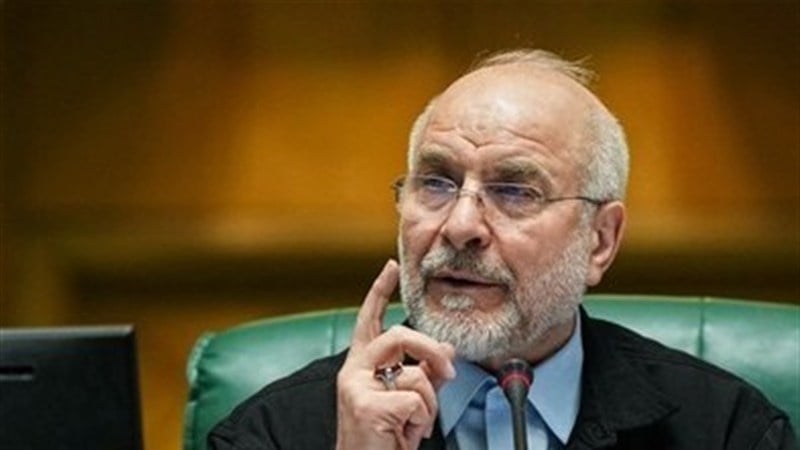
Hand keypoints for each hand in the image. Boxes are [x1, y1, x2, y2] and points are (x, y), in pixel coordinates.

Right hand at [335, 259, 455, 449]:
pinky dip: (420, 422)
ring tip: (412, 426)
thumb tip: (445, 351)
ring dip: (427, 407)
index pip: (368, 319)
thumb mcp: (408, 400)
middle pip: (399, 335)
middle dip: (431, 351)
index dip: (379, 291)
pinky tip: (404, 435)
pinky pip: (415, 400)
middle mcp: (352, 371)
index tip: (391, 266)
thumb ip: (424, 372)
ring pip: (415, 375)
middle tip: (448, 373)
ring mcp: (355, 388)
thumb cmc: (385, 439)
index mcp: (360, 366)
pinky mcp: (366, 406)